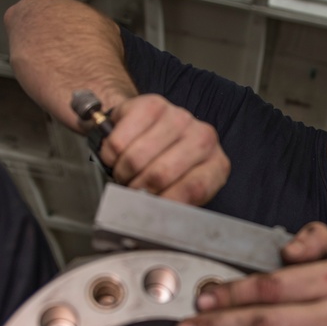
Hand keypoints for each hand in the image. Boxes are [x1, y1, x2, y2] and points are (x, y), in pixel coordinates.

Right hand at [102, 94, 229, 205]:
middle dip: (137, 188)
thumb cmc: (164, 163)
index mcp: (216, 164)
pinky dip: (110, 155)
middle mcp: (204, 138)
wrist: (149, 128)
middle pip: (160, 175)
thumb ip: (175, 205)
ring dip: (122, 172)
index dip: (164, 203)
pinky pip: (120, 141)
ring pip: (136, 158)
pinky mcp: (152, 104)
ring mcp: (179, 117)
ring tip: (125, 173)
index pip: (193, 190)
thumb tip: (157, 220)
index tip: (149, 210)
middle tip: (131, 189)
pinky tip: (117, 155)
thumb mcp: (178, 190)